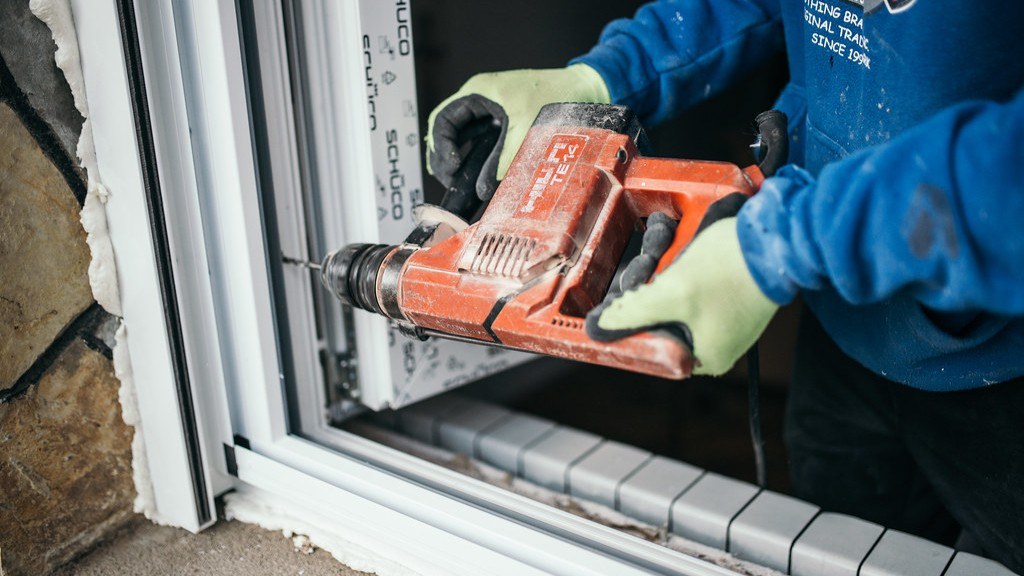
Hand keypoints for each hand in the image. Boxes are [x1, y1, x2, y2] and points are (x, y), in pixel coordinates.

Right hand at [426, 64, 608, 200]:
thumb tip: (483, 190)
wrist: (585, 90)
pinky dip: (475, 158)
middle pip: (446, 130)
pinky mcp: (502, 122)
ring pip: (461, 137)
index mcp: (478, 91)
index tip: (453, 168)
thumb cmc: (557, 98)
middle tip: (453, 181)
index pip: (442, 120)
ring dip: (459, 159)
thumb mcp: (526, 131)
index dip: (442, 147)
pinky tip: (477, 176)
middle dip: (445, 156)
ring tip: (461, 182)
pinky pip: (478, 141)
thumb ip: (503, 161)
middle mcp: (479, 99)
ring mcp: (490, 110)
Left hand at [586, 200, 778, 375]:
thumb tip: (600, 328)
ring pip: (672, 290)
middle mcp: (714, 341)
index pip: (650, 344)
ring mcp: (723, 315)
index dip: (630, 319)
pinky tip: (678, 236)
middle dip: (648, 282)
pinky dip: (681, 256)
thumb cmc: (732, 270)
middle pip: (658, 315)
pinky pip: (692, 277)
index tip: (621, 296)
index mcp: (703, 355)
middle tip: (649, 261)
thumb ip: (633, 313)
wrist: (780, 236)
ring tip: (667, 238)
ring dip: (662, 262)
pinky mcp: (729, 289)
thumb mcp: (672, 294)